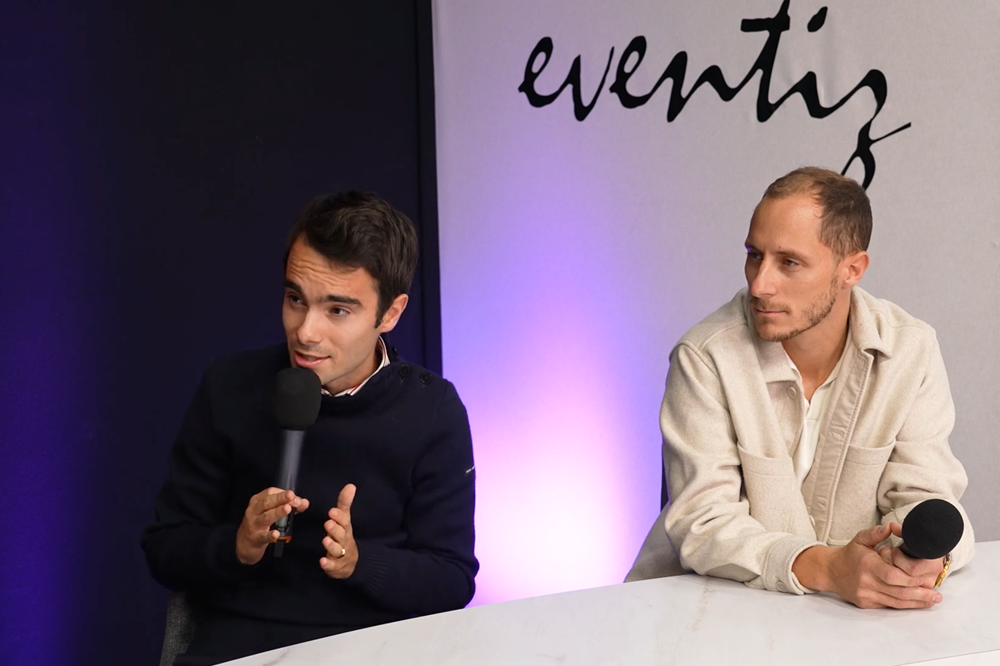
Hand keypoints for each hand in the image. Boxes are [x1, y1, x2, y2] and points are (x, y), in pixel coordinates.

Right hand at [235, 487, 309, 564]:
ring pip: (266, 517)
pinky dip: (269, 535)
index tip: (294, 496)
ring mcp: (253, 525)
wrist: (244, 545)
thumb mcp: (271, 513)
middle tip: (292, 497)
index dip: (283, 493)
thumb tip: (304, 502)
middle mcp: (253, 511)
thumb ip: (288, 506)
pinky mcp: (255, 539)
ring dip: (277, 512)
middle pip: (267, 502)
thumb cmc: (260, 524)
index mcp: (257, 501)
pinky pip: (263, 537)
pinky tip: (276, 534)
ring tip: (288, 509)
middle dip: (280, 498)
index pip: (270, 493)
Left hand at [320, 484, 357, 578]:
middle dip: (335, 529)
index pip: (344, 521)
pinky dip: (328, 564)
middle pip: (341, 535)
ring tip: (325, 540)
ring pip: (337, 550)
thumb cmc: (344, 536)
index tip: (332, 511)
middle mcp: (344, 540)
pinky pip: (332, 565)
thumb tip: (350, 485)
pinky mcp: (335, 566)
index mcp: (345, 528)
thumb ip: (344, 503)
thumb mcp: (344, 520)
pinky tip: (322, 561)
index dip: (339, 517)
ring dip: (331, 545)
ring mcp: (340, 554)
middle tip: (328, 523)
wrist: (352, 562)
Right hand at [793, 523, 941, 608]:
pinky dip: (904, 605)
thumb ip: (878, 532)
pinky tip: (917, 603)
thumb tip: (896, 526)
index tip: (927, 579)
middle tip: (937, 595)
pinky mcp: (866, 604)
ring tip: (932, 600)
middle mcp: (866, 582)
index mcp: (867, 565)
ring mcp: (866, 595)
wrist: (830, 571)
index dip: (912, 580)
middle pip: (898, 592)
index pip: (893, 576)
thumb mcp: (861, 538)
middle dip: (920, 594)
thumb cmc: (850, 554)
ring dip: (916, 602)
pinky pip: (889, 606)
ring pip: (896, 602)